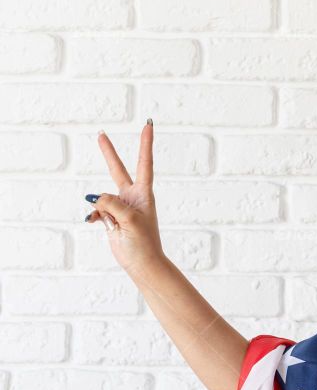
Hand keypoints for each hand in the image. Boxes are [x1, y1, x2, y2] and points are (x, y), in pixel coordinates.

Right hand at [86, 120, 163, 269]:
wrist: (142, 264)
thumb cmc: (143, 243)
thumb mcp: (129, 220)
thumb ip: (112, 203)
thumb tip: (96, 198)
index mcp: (143, 194)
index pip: (144, 163)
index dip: (145, 144)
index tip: (148, 125)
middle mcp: (132, 197)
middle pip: (117, 170)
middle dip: (109, 153)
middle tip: (100, 134)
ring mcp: (121, 207)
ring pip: (102, 198)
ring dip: (102, 209)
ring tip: (116, 226)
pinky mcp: (111, 218)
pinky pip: (96, 211)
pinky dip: (94, 217)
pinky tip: (96, 223)